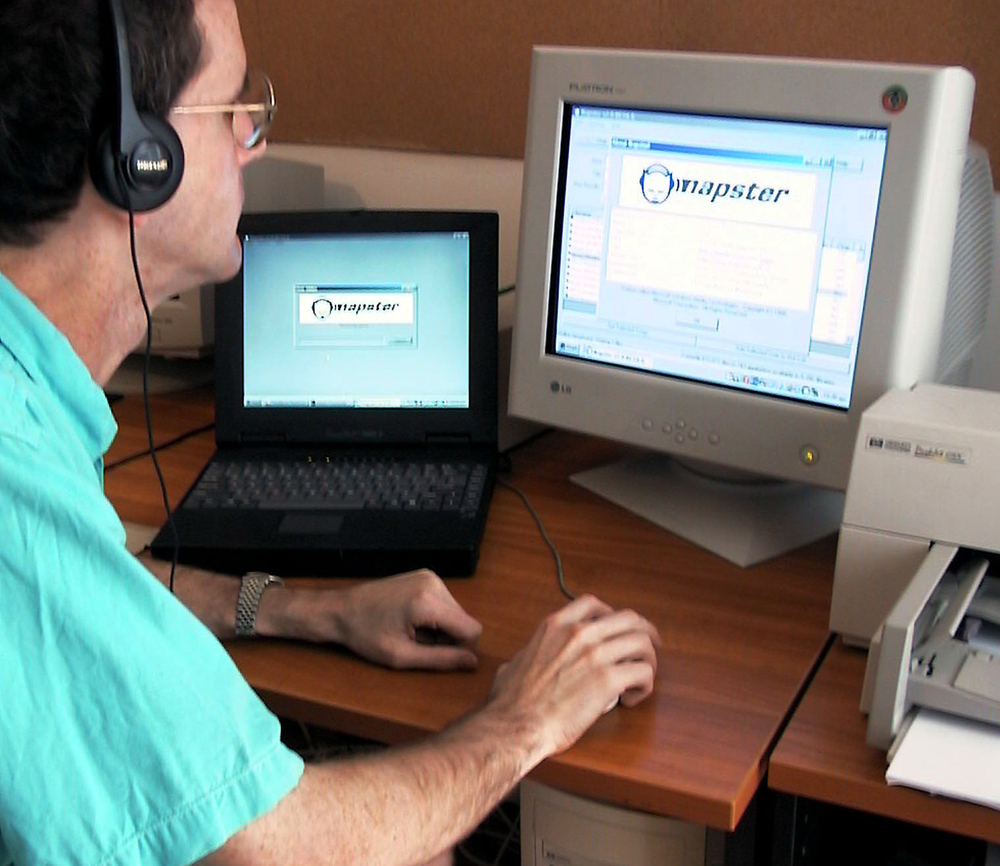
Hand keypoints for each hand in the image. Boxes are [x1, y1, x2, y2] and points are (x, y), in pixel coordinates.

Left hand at [334, 570, 481, 670]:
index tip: (433, 653)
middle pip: (465, 620)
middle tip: (417, 642)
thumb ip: (441, 660)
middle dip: (447, 637)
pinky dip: (434, 616)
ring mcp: (430, 576)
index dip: (459, 648)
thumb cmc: (365, 635)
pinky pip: (445, 602)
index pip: (472, 629)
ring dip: (440, 628)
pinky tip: (411, 620)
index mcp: (428, 601)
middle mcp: (433, 583)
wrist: (341, 610)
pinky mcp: (426, 576)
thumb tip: (472, 662)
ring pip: (456, 612)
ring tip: (412, 631)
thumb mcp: (402, 656)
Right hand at [486, 595, 659, 759]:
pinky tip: (631, 698)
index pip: (593, 604)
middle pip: (628, 618)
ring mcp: (596, 654)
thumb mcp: (514, 664)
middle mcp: (579, 633)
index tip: (617, 629)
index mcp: (556, 626)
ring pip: (642, 643)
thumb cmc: (512, 703)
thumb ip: (527, 656)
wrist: (516, 725)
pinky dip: (644, 685)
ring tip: (640, 678)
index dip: (612, 615)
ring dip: (647, 660)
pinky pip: (643, 673)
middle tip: (646, 649)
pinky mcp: (609, 680)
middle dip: (643, 633)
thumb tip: (520, 663)